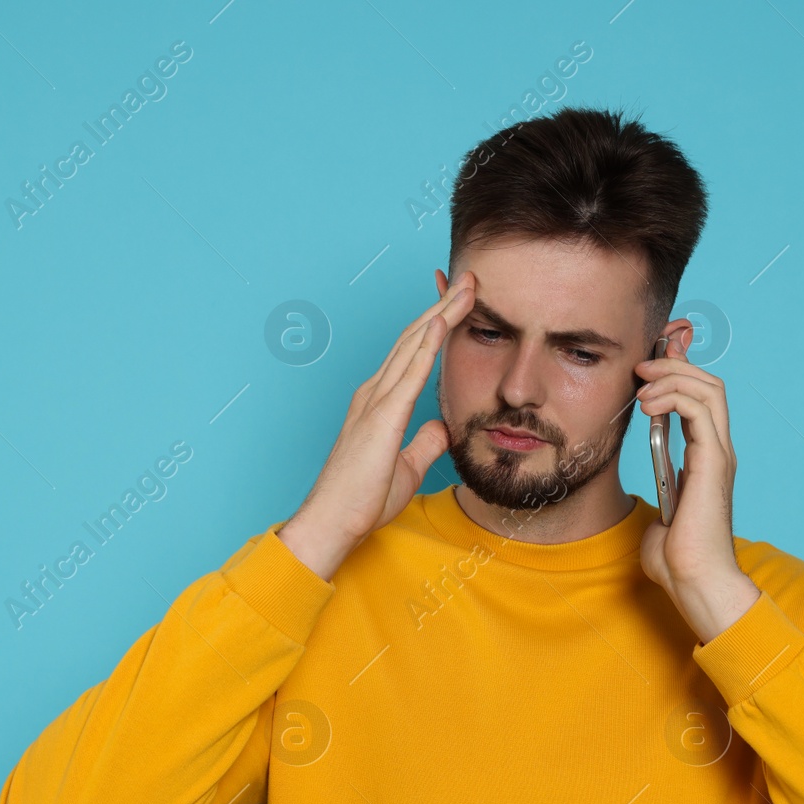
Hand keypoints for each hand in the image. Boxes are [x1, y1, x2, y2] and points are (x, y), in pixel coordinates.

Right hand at [278, 271, 475, 580]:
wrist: (332, 523)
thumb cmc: (361, 499)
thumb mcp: (406, 467)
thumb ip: (423, 443)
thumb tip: (442, 428)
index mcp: (380, 402)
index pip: (413, 352)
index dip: (437, 323)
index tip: (460, 301)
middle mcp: (374, 392)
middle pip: (415, 338)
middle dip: (444, 306)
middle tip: (471, 279)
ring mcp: (375, 401)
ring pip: (413, 345)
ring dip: (442, 313)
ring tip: (466, 287)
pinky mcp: (381, 418)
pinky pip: (408, 374)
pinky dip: (426, 345)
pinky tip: (442, 322)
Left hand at [634, 324, 760, 642]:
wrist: (696, 583)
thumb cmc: (678, 562)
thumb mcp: (660, 522)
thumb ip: (659, 508)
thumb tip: (653, 513)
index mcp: (706, 461)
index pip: (702, 401)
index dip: (679, 374)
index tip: (649, 365)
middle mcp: (718, 452)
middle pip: (710, 385)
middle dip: (675, 364)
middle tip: (642, 366)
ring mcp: (719, 454)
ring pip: (709, 389)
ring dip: (672, 375)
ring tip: (642, 382)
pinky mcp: (713, 461)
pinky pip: (699, 409)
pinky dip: (672, 396)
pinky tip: (647, 404)